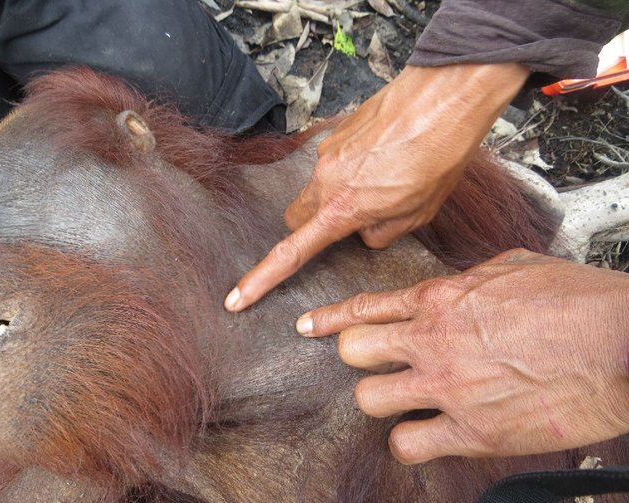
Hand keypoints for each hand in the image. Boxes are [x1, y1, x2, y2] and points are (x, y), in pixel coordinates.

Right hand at [224, 63, 529, 311]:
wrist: (442, 98)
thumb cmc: (437, 157)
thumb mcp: (417, 214)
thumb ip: (380, 233)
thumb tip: (364, 232)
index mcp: (341, 209)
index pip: (291, 253)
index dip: (261, 279)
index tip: (237, 298)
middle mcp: (323, 180)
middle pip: (295, 217)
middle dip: (310, 229)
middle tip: (344, 226)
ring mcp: (326, 153)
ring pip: (315, 188)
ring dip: (334, 197)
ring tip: (381, 184)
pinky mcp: (335, 132)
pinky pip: (331, 162)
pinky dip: (348, 170)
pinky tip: (382, 160)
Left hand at [295, 249, 628, 462]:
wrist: (620, 344)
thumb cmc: (575, 301)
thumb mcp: (514, 267)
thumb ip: (470, 279)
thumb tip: (454, 286)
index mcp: (442, 299)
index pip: (366, 307)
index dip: (331, 318)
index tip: (310, 326)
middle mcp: (433, 341)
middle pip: (354, 351)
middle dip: (357, 356)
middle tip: (374, 362)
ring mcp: (446, 387)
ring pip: (369, 398)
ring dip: (380, 399)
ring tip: (402, 399)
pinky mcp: (470, 432)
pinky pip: (408, 444)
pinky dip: (410, 442)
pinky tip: (425, 434)